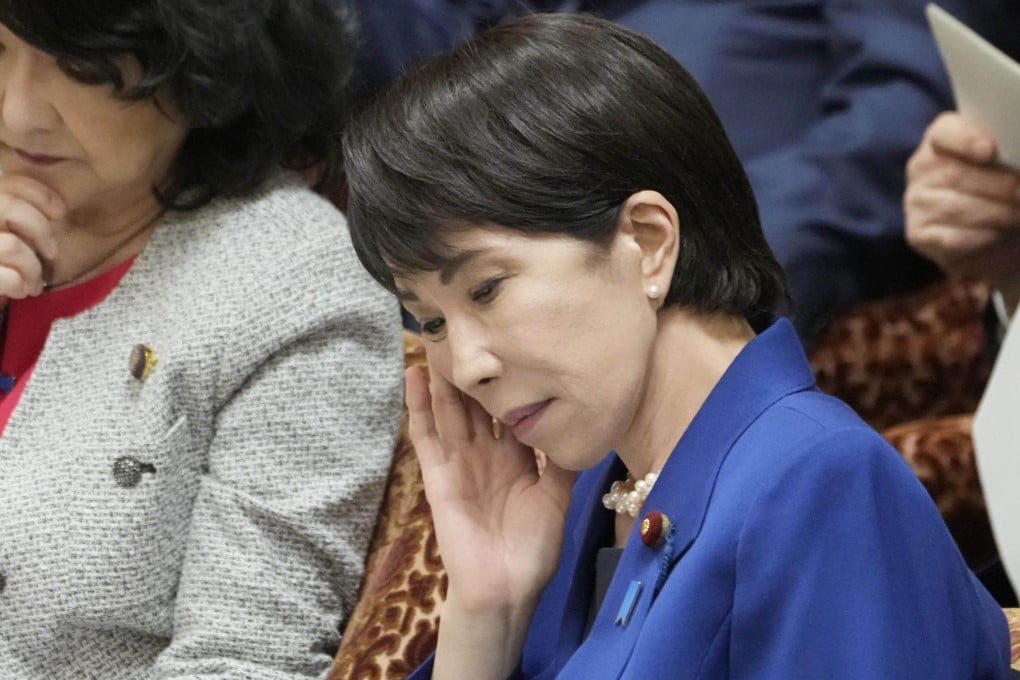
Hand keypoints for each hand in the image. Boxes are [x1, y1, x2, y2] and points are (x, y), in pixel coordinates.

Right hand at [0, 174, 64, 299]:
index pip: (7, 181)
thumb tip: (59, 208)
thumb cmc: (6, 267)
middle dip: (39, 229)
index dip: (38, 194)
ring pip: (11, 246)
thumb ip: (22, 216)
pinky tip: (19, 290)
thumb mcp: (16, 235)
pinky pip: (6, 277)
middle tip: (52, 252)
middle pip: (6, 207)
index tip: (60, 212)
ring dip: (32, 268)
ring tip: (33, 282)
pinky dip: (19, 285)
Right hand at [405, 366, 574, 676]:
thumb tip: (581, 417)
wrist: (506, 589)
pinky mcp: (438, 476)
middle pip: (476, 400)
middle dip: (472, 367)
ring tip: (439, 335)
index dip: (509, 375)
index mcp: (515, 456)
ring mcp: (459, 462)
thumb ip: (561, 459)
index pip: (509, 405)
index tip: (513, 336)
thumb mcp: (555, 497)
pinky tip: (414, 376)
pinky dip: (418, 407)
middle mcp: (486, 452)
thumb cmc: (533, 549)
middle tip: (470, 321)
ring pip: (450, 409)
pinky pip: (426, 437)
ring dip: (443, 375)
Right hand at [905, 112, 1019, 284]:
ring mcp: (916, 202)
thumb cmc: (999, 187)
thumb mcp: (1005, 163)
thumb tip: (1017, 177)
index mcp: (942, 139)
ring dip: (997, 214)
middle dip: (999, 186)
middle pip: (956, 174)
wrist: (989, 229)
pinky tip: (999, 235)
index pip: (945, 132)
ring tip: (1018, 216)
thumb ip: (1009, 156)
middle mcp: (921, 168)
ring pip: (955, 207)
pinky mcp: (919, 235)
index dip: (966, 140)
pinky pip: (952, 238)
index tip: (989, 150)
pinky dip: (983, 238)